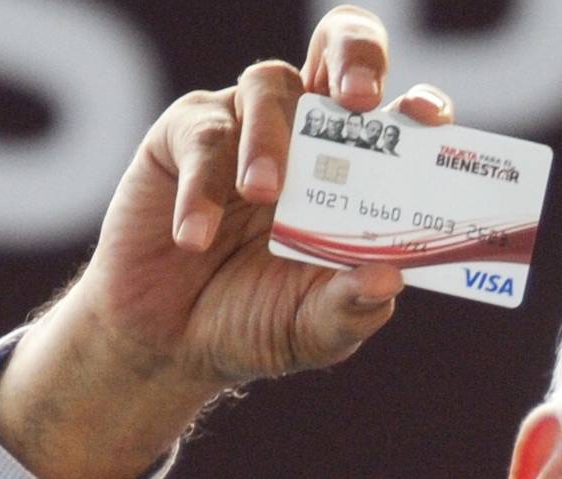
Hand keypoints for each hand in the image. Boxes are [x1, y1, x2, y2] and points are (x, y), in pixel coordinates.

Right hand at [84, 6, 453, 379]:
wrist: (166, 341)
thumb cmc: (250, 322)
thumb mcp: (310, 329)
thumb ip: (350, 309)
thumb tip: (390, 277)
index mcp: (348, 176)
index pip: (396, 119)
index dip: (418, 107)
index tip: (426, 120)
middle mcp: (301, 139)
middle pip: (336, 52)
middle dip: (354, 56)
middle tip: (358, 100)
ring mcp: (241, 131)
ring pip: (268, 84)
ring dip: (270, 136)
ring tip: (262, 194)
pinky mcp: (181, 139)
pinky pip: (199, 136)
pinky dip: (200, 184)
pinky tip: (194, 237)